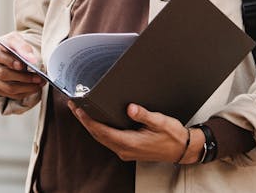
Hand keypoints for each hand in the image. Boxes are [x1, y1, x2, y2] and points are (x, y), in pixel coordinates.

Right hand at [0, 31, 43, 99]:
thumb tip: (31, 60)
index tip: (23, 65)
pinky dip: (24, 93)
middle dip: (23, 77)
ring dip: (26, 87)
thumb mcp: (16, 40)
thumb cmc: (10, 45)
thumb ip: (23, 47)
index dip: (9, 61)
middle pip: (2, 74)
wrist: (8, 52)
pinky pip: (10, 95)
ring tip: (39, 83)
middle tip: (38, 77)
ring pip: (7, 88)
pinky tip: (34, 88)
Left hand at [69, 102, 198, 162]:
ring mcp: (125, 151)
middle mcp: (124, 149)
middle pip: (98, 134)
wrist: (182, 150)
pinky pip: (108, 139)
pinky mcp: (128, 149)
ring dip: (90, 124)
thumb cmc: (172, 136)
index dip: (88, 120)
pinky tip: (96, 120)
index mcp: (130, 143)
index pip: (102, 131)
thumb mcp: (160, 122)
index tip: (78, 109)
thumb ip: (144, 115)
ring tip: (80, 110)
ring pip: (101, 137)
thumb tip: (130, 108)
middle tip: (73, 105)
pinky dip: (99, 129)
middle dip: (84, 120)